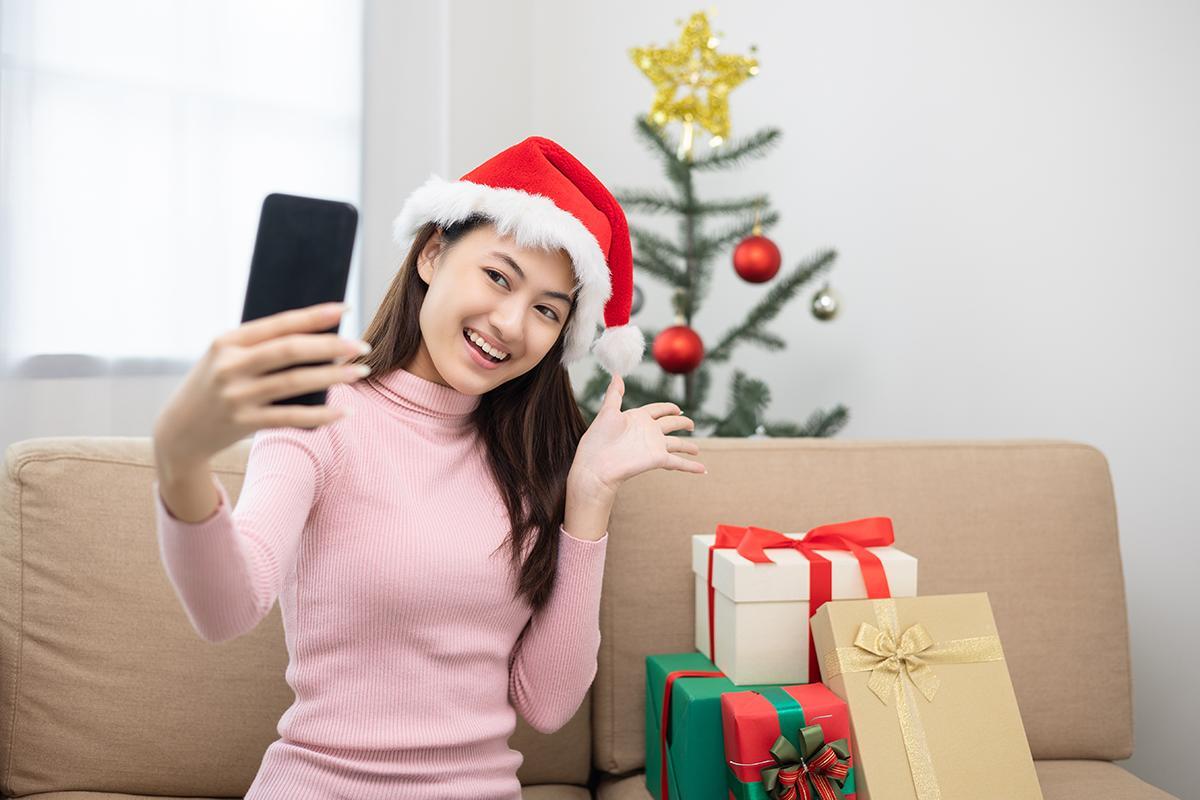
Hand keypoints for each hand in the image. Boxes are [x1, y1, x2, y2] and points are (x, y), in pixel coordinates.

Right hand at [152, 302, 371, 473]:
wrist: (178, 431)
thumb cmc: (214, 386)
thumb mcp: (225, 358)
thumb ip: (261, 346)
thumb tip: (318, 335)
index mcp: (227, 341)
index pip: (278, 324)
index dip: (314, 316)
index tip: (345, 309)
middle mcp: (230, 366)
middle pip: (290, 350)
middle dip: (330, 345)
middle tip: (362, 346)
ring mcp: (236, 396)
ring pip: (295, 382)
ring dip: (333, 376)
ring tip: (361, 372)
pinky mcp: (243, 423)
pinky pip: (291, 417)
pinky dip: (321, 414)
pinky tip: (344, 411)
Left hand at [569, 373, 704, 501]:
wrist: (596, 465)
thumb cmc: (597, 440)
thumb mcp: (607, 412)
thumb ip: (614, 394)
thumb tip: (616, 374)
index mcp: (638, 418)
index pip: (658, 410)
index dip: (668, 408)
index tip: (677, 408)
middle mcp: (648, 432)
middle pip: (671, 424)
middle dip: (682, 423)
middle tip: (691, 424)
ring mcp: (654, 446)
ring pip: (677, 444)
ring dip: (689, 447)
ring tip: (697, 450)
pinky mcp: (658, 460)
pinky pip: (679, 462)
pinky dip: (691, 466)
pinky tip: (702, 470)